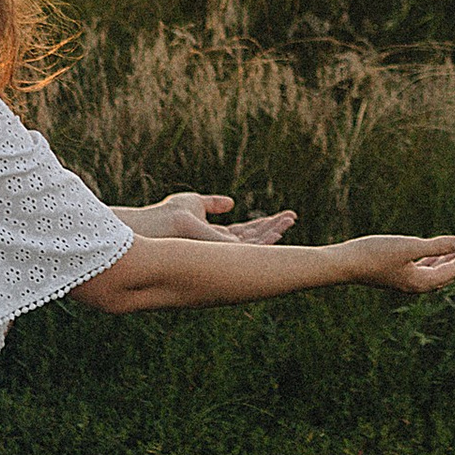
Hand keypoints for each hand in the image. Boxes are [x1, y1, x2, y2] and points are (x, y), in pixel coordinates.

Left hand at [122, 191, 300, 243]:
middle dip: (274, 228)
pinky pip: (253, 246)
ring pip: (257, 243)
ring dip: (276, 230)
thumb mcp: (196, 203)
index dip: (261, 224)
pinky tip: (281, 229)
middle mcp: (222, 248)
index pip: (244, 233)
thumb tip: (231, 202)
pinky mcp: (226, 251)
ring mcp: (225, 251)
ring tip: (292, 219)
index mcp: (215, 238)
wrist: (161, 226)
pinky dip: (270, 238)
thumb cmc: (170, 215)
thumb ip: (213, 203)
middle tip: (293, 217)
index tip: (277, 216)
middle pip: (255, 239)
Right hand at [359, 233, 454, 292]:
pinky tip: (430, 253)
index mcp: (420, 281)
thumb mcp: (409, 246)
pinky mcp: (395, 275)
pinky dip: (431, 261)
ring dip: (446, 261)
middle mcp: (414, 285)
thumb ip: (435, 245)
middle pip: (445, 275)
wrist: (345, 263)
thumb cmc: (375, 253)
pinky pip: (421, 270)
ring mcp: (404, 281)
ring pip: (433, 273)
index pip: (451, 271)